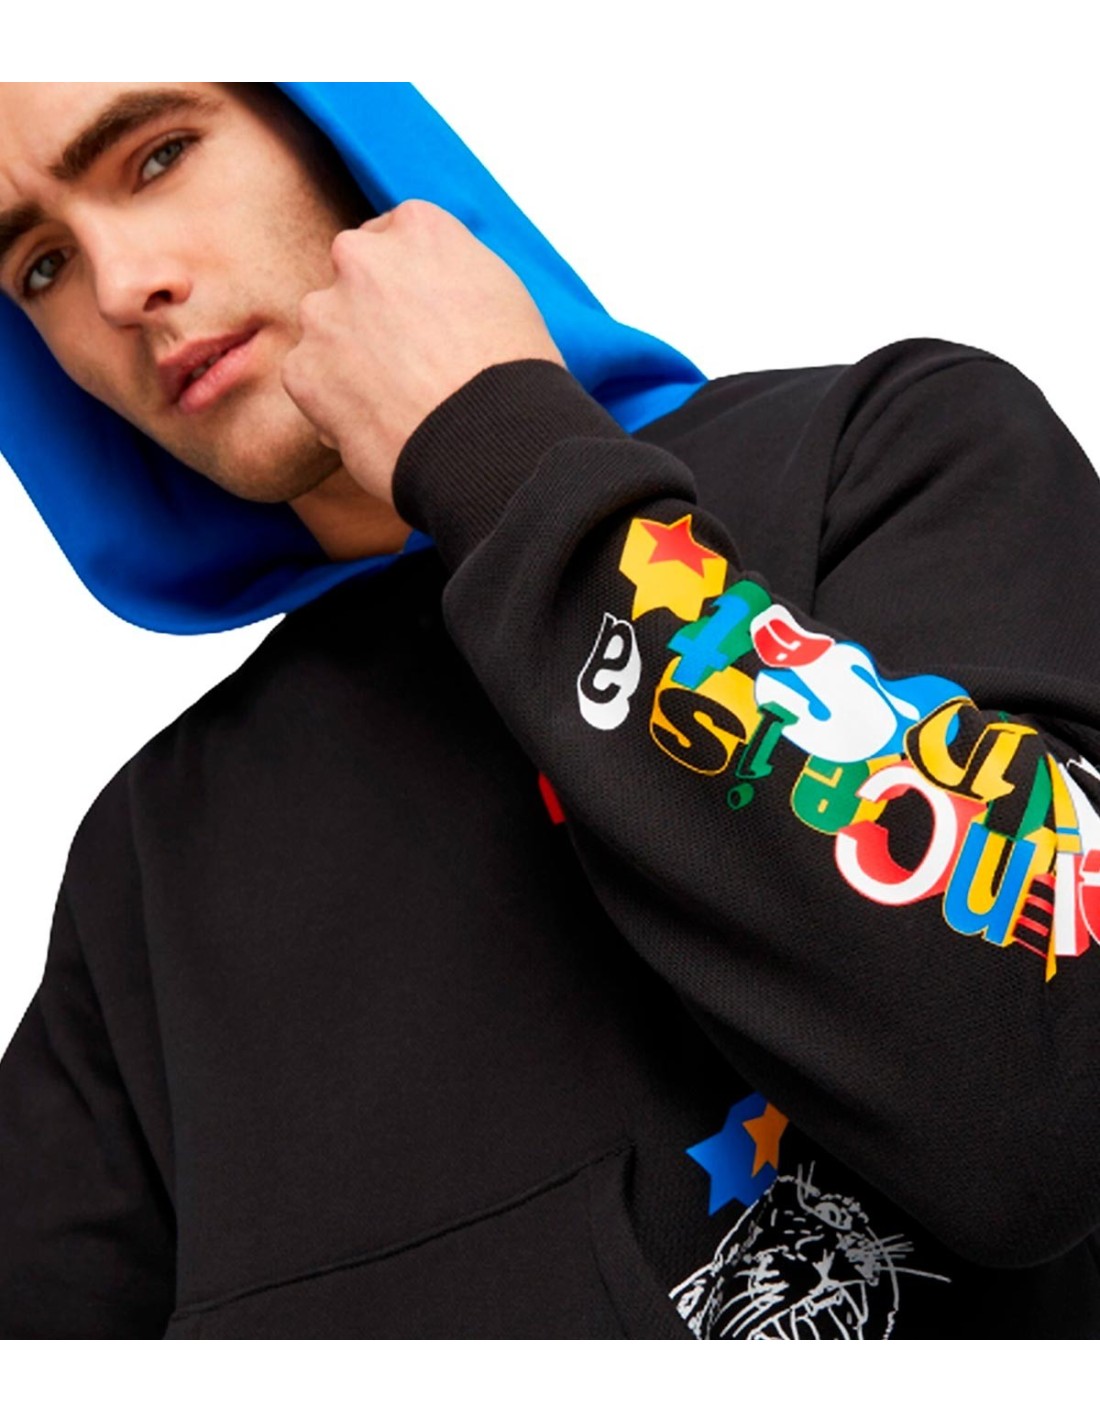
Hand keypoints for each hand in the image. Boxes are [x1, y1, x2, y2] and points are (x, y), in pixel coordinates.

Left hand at [281, 199, 565, 504]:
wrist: (491, 442)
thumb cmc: (511, 376)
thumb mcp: (500, 292)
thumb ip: (450, 272)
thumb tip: (427, 288)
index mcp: (418, 228)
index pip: (392, 236)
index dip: (407, 283)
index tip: (420, 316)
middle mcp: (361, 257)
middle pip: (352, 277)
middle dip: (370, 311)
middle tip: (406, 361)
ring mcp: (324, 313)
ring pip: (326, 330)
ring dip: (348, 357)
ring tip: (395, 401)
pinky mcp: (302, 369)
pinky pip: (310, 382)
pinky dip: (333, 404)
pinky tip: (378, 426)